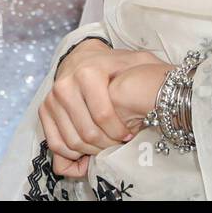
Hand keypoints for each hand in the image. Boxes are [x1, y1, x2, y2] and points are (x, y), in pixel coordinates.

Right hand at [41, 40, 162, 177]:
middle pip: (87, 134)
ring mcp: (51, 98)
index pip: (103, 116)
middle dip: (107, 145)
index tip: (129, 134)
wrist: (83, 57)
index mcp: (88, 73)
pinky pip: (55, 144)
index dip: (120, 132)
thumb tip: (167, 87)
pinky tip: (87, 150)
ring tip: (106, 145)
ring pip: (71, 143)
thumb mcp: (134, 62)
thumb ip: (150, 72)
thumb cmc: (113, 65)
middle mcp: (65, 85)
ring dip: (91, 152)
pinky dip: (72, 155)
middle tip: (118, 144)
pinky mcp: (43, 110)